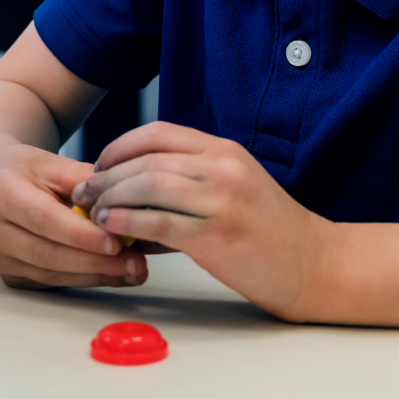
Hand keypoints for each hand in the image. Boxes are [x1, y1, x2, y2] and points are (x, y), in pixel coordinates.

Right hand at [0, 142, 145, 289]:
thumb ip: (84, 181)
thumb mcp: (54, 162)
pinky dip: (85, 279)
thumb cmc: (28, 170)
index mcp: (0, 194)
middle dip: (95, 262)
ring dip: (96, 275)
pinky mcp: (9, 275)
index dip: (81, 235)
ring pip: (52, 274)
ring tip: (132, 270)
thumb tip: (121, 204)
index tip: (116, 242)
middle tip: (134, 263)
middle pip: (47, 254)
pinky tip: (111, 273)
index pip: (44, 219)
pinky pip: (52, 281)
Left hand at [72, 121, 331, 320]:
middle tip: (83, 189)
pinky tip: (112, 227)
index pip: (159, 133)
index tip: (99, 164)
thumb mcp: (235, 187)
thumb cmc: (272, 231)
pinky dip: (129, 221)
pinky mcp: (217, 235)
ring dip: (112, 197)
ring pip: (148, 186)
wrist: (315, 265)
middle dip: (106, 174)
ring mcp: (221, 200)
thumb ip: (190, 184)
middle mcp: (222, 168)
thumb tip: (133, 195)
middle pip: (147, 159)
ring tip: (93, 212)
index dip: (120, 146)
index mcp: (224, 151)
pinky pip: (159, 222)